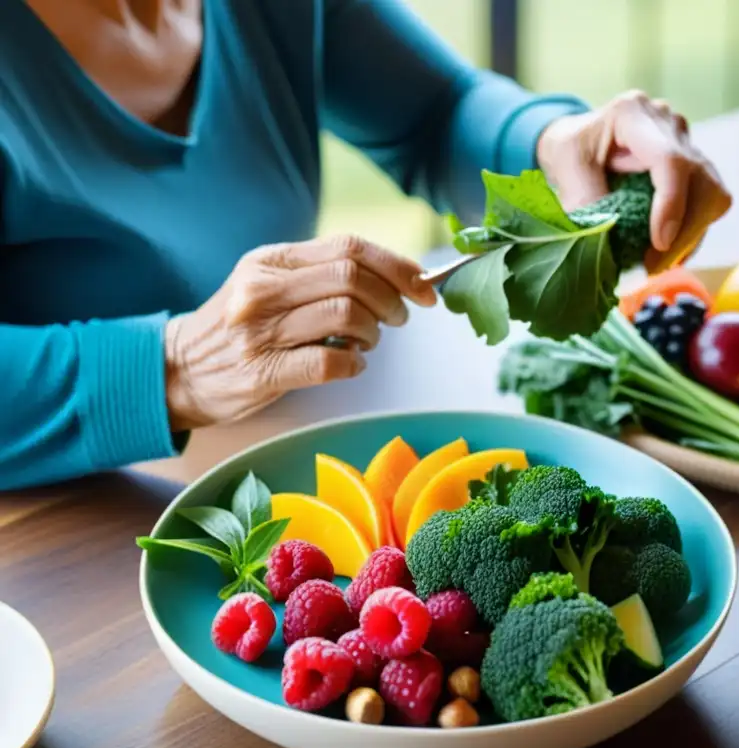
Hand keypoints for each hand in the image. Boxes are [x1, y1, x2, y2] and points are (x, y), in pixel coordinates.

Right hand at [164, 235, 435, 431]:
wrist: (177, 370)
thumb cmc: (238, 328)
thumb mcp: (268, 284)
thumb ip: (320, 275)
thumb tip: (395, 277)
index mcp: (272, 260)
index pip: (349, 247)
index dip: (397, 265)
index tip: (424, 285)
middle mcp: (263, 289)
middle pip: (352, 278)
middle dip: (392, 299)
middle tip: (400, 317)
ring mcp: (260, 330)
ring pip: (345, 315)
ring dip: (373, 332)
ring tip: (368, 342)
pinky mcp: (262, 371)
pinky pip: (328, 362)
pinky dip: (354, 364)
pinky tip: (351, 365)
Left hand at [536, 90, 731, 267]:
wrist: (580, 141)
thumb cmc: (569, 152)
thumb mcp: (564, 170)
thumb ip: (585, 201)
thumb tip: (608, 243)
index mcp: (633, 114)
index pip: (670, 160)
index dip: (671, 204)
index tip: (658, 244)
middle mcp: (667, 123)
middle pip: (701, 180)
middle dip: (684, 230)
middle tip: (654, 266)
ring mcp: (686, 142)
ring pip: (713, 194)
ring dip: (691, 236)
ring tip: (659, 263)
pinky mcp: (694, 165)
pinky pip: (708, 203)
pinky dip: (692, 232)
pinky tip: (668, 252)